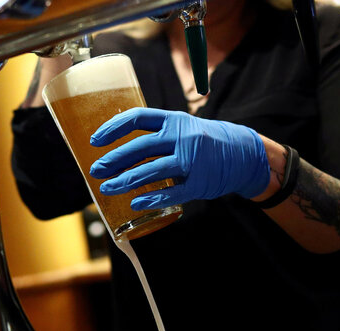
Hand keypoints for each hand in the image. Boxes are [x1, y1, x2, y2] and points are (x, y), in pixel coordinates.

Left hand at [89, 108, 269, 209]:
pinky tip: (135, 203)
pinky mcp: (200, 182)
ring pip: (153, 170)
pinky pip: (172, 192)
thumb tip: (118, 144)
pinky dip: (152, 198)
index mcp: (174, 120)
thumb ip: (157, 133)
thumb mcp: (183, 127)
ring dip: (126, 180)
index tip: (95, 140)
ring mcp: (192, 160)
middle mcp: (182, 137)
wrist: (244, 154)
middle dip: (114, 159)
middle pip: (141, 147)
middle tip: (96, 170)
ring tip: (107, 188)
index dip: (113, 128)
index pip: (137, 118)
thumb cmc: (205, 141)